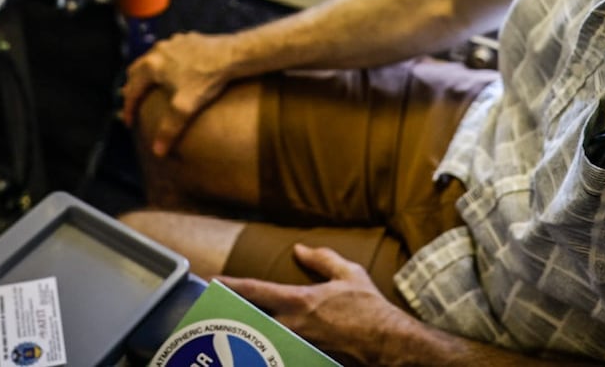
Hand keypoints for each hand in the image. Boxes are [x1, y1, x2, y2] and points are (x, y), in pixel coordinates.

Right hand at [120, 31, 236, 156]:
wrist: (232, 54)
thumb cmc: (206, 79)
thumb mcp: (185, 107)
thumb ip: (169, 129)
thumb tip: (157, 151)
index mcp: (152, 66)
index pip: (132, 90)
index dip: (129, 108)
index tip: (130, 122)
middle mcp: (157, 51)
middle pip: (135, 70)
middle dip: (133, 88)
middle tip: (135, 104)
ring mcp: (172, 42)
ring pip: (151, 58)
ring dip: (147, 73)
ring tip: (151, 87)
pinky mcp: (186, 38)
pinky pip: (168, 52)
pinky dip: (163, 63)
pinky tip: (174, 71)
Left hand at [223, 245, 416, 365]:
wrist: (389, 345)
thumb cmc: (371, 310)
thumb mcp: (349, 274)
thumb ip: (322, 259)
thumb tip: (300, 248)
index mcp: (299, 301)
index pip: (256, 290)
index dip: (231, 285)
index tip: (214, 281)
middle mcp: (292, 327)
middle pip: (251, 320)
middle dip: (234, 315)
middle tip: (219, 311)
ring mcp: (296, 347)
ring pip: (263, 340)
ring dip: (250, 335)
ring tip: (236, 333)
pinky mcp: (305, 361)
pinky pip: (281, 354)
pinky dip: (271, 351)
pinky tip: (263, 349)